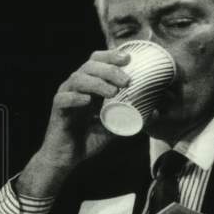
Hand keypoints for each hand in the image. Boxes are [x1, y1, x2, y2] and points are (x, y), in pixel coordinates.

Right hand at [17, 49, 131, 198]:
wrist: (66, 157)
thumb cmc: (88, 138)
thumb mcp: (114, 126)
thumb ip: (131, 118)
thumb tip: (156, 113)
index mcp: (89, 85)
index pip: (97, 61)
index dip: (111, 56)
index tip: (128, 59)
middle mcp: (76, 86)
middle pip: (90, 66)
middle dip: (109, 70)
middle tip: (126, 81)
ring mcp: (65, 96)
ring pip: (77, 79)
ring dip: (96, 83)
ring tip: (112, 92)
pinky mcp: (57, 110)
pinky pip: (63, 99)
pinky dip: (75, 98)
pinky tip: (87, 101)